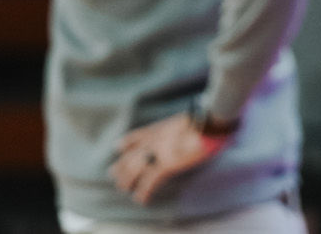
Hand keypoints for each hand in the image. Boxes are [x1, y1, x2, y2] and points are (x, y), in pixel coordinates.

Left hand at [110, 111, 226, 205]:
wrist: (207, 124)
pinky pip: (149, 182)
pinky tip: (140, 199)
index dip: (125, 143)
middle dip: (121, 166)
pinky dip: (143, 191)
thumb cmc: (203, 120)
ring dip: (127, 180)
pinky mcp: (165, 165)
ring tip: (124, 188)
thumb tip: (185, 129)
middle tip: (113, 174)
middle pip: (130, 155)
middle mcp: (153, 140)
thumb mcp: (184, 120)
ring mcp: (157, 153)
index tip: (117, 147)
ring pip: (133, 169)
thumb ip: (177, 127)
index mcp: (157, 128)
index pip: (135, 136)